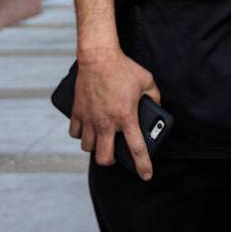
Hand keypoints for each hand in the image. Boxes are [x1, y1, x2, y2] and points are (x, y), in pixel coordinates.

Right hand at [69, 46, 160, 179]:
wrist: (98, 56)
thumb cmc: (123, 68)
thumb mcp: (147, 80)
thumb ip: (154, 95)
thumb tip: (156, 105)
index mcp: (126, 117)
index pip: (136, 148)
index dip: (143, 165)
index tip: (146, 175)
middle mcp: (106, 122)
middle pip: (104, 158)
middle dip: (111, 160)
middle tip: (115, 153)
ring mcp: (89, 118)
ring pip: (87, 148)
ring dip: (95, 147)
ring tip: (101, 139)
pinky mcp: (77, 112)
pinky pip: (75, 133)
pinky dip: (81, 134)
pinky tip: (87, 129)